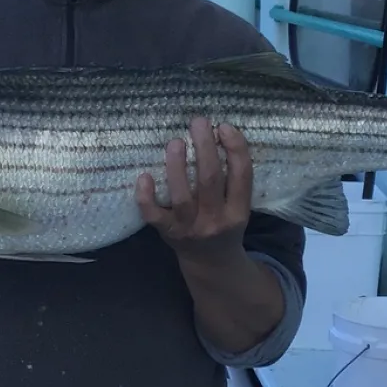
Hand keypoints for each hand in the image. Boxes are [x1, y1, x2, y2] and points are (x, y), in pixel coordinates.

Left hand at [136, 118, 252, 265]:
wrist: (210, 264)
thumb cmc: (224, 224)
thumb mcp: (239, 206)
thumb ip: (233, 179)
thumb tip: (218, 133)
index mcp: (238, 212)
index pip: (242, 176)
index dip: (235, 148)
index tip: (224, 126)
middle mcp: (215, 220)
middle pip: (210, 180)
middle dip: (205, 147)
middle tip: (198, 122)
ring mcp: (189, 228)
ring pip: (182, 196)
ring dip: (177, 166)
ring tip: (175, 141)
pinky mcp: (167, 233)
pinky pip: (153, 215)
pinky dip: (146, 197)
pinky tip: (144, 176)